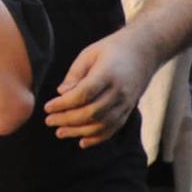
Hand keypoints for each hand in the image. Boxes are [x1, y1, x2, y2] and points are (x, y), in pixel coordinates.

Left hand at [43, 27, 155, 147]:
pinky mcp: (128, 110)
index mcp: (108, 74)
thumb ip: (75, 74)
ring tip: (60, 132)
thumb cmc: (111, 49)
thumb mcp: (89, 54)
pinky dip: (97, 138)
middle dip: (67, 119)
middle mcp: (119, 91)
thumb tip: (61, 93)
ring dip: (78, 131)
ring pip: (101, 124)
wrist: (144, 51)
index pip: (84, 94)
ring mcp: (126, 103)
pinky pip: (113, 129)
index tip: (47, 107)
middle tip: (49, 120)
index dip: (64, 103)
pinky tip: (82, 142)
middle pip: (91, 112)